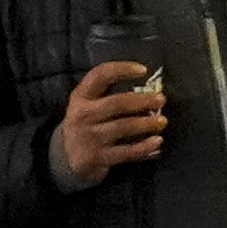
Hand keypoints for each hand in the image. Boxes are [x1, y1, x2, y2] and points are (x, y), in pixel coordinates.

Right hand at [49, 61, 166, 188]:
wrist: (64, 157)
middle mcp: (82, 115)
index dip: (122, 69)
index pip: (100, 76)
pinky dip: (144, 146)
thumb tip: (150, 90)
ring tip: (162, 121)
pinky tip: (157, 141)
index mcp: (80, 97)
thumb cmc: (86, 124)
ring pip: (124, 127)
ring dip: (147, 123)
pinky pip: (125, 152)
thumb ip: (110, 94)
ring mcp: (89, 137)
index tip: (143, 70)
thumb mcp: (88, 105)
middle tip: (161, 99)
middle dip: (142, 100)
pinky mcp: (96, 158)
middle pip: (117, 103)